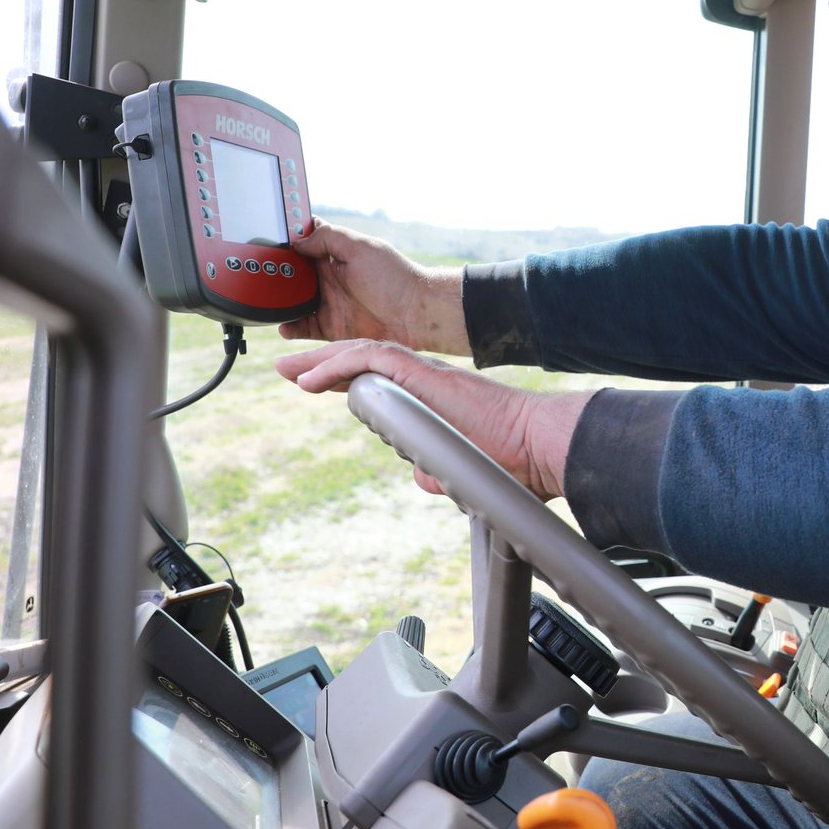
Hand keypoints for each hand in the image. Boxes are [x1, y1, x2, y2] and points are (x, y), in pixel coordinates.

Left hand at [275, 340, 592, 499]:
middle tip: (290, 368)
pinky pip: (371, 359)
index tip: (319, 385)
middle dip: (323, 364)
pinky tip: (311, 379)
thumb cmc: (516, 463)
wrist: (539, 446)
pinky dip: (337, 365)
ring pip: (362, 354)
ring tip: (288, 366)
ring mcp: (425, 375)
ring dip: (320, 360)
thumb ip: (438, 469)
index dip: (347, 381)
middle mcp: (427, 382)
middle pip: (364, 363)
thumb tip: (421, 474)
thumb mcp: (463, 471)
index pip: (382, 384)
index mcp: (436, 400)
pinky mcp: (423, 374)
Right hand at [278, 218, 467, 353]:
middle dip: (273, 273)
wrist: (416, 315)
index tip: (261, 239)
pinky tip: (282, 325)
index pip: (302, 242)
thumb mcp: (361, 247)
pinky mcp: (330, 327)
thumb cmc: (394, 277)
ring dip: (277, 301)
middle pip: (291, 274)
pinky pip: (302, 328)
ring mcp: (327, 303)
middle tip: (255, 274)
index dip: (283, 240)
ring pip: (292, 301)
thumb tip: (297, 240)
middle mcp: (327, 278)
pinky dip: (289, 327)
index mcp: (333, 254)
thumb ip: (328, 239)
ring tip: (262, 300)